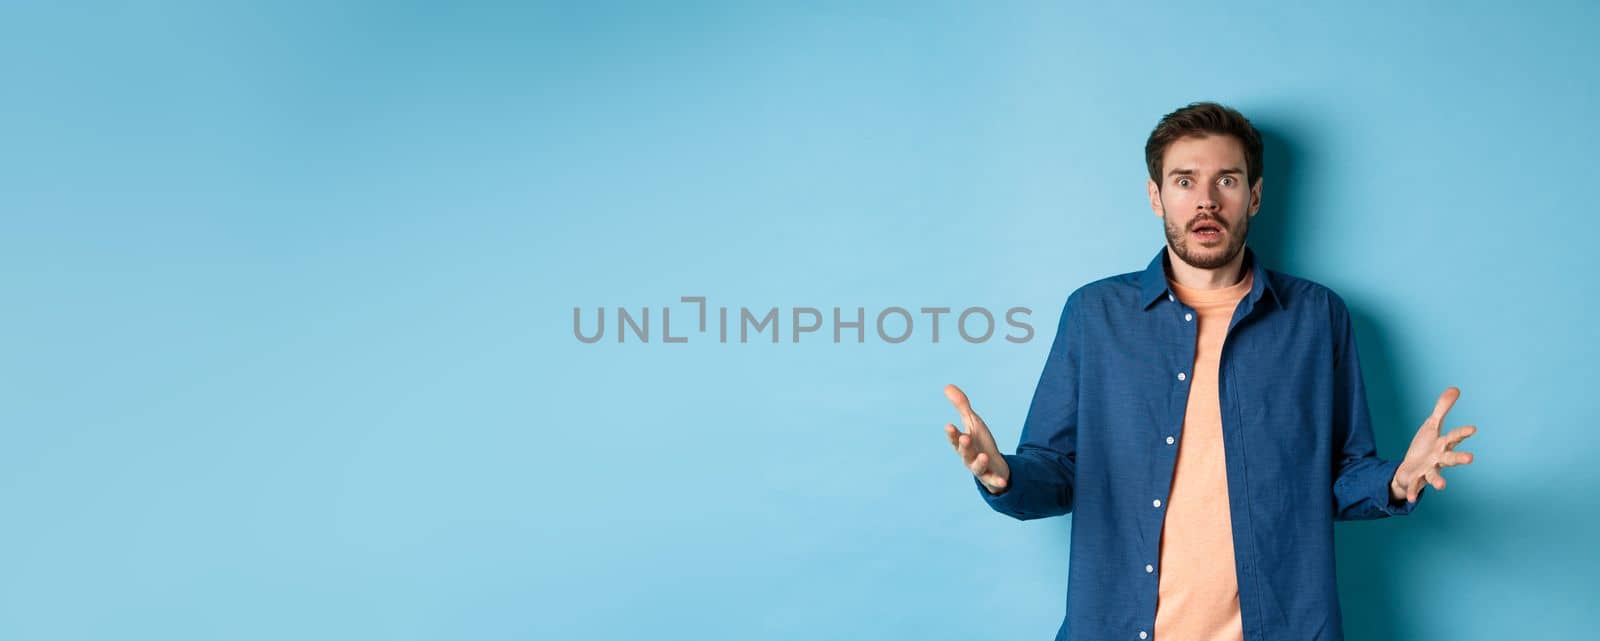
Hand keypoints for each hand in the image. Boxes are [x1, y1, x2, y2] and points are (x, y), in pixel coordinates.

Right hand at [943, 384, 1011, 493]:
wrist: (993, 466)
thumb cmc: (980, 443)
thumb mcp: (973, 422)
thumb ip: (961, 406)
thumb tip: (947, 386)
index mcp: (963, 444)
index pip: (955, 438)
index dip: (952, 433)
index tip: (949, 425)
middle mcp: (968, 458)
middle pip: (964, 452)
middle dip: (964, 446)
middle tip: (964, 437)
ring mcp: (980, 469)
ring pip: (977, 467)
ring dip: (979, 462)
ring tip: (983, 456)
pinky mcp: (991, 478)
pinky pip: (994, 481)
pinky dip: (997, 483)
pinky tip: (1003, 482)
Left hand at [1391, 386, 1478, 502]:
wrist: (1411, 469)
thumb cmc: (1425, 446)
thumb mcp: (1432, 425)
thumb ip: (1442, 408)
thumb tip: (1455, 388)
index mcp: (1443, 445)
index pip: (1454, 437)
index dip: (1462, 433)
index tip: (1473, 428)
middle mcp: (1438, 459)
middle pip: (1450, 458)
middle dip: (1460, 458)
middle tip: (1471, 458)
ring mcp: (1428, 470)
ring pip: (1434, 476)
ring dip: (1438, 481)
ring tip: (1443, 486)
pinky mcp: (1415, 479)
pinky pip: (1414, 486)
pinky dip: (1413, 492)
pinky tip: (1412, 499)